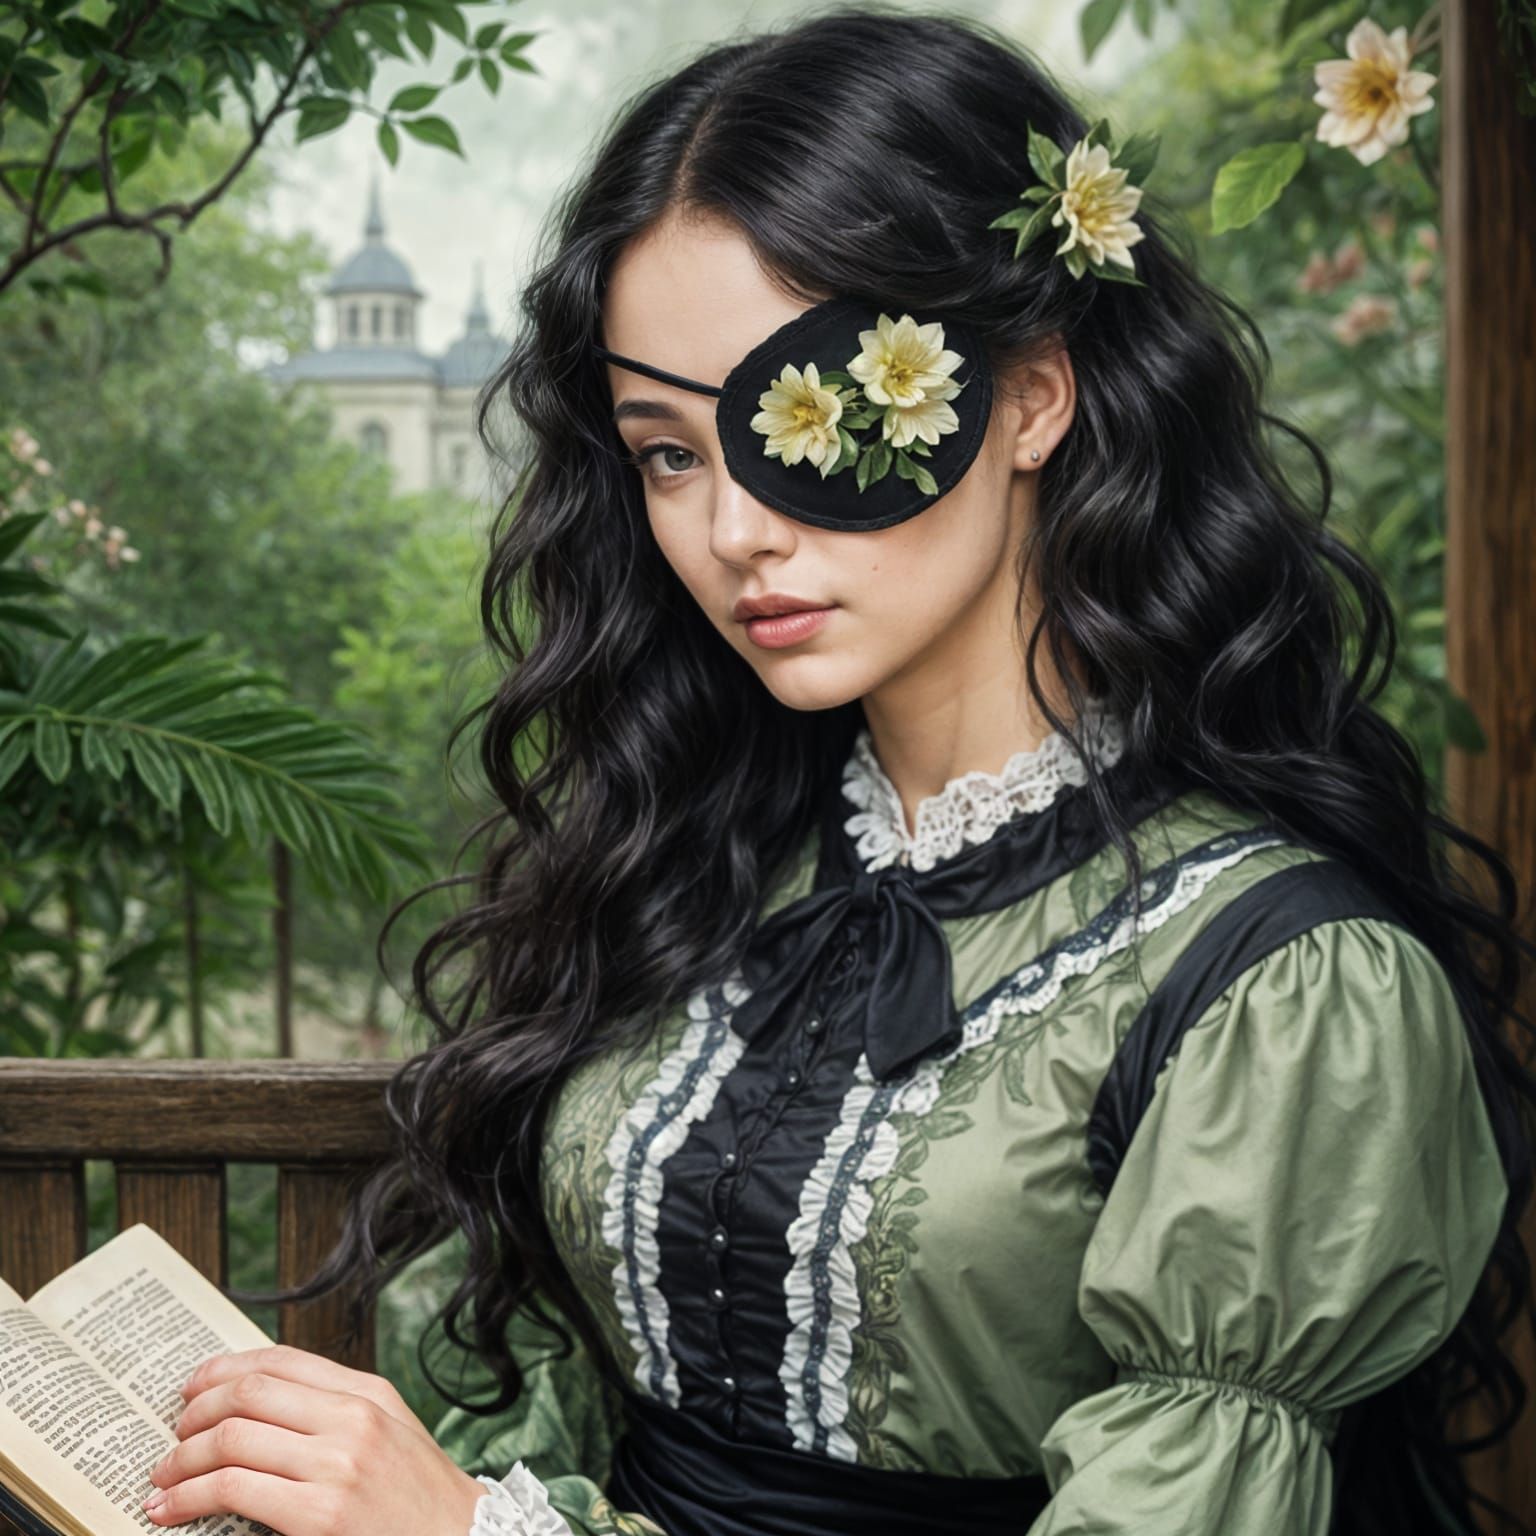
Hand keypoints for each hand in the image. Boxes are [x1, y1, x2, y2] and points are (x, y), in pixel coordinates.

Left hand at [142, 1343, 485, 1535]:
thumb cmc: (419, 1500)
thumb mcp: (390, 1435)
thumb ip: (338, 1412)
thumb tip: (261, 1406)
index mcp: (368, 1393)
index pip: (281, 1360)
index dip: (225, 1368)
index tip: (194, 1387)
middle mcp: (352, 1419)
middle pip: (249, 1392)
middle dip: (195, 1413)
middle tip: (172, 1436)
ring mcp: (336, 1465)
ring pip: (232, 1439)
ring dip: (180, 1459)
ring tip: (161, 1479)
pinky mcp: (318, 1516)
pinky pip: (233, 1490)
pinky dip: (188, 1497)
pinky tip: (170, 1509)